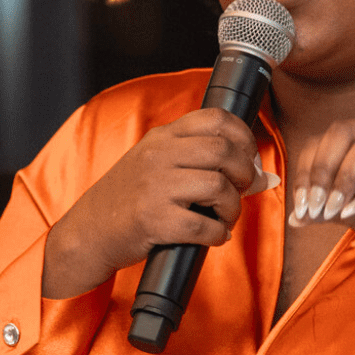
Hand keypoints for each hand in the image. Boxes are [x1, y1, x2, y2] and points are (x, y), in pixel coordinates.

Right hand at [44, 108, 257, 297]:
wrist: (88, 231)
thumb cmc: (128, 199)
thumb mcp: (158, 166)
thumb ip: (204, 164)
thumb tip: (266, 177)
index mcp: (162, 137)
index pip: (216, 118)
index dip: (243, 137)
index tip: (248, 158)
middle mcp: (158, 156)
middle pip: (224, 152)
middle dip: (245, 174)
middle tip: (241, 191)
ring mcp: (155, 187)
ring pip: (218, 187)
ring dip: (233, 208)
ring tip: (226, 217)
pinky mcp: (153, 220)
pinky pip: (204, 226)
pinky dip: (218, 234)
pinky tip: (213, 235)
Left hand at [288, 121, 354, 282]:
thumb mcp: (348, 213)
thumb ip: (323, 211)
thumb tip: (293, 219)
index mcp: (352, 142)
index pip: (318, 143)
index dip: (305, 173)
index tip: (300, 207)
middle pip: (340, 132)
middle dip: (322, 169)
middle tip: (315, 205)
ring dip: (345, 178)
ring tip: (335, 209)